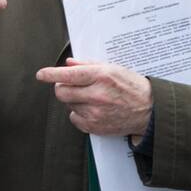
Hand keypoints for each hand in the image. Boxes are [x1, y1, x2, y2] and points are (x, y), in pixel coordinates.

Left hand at [36, 58, 152, 135]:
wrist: (149, 110)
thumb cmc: (131, 86)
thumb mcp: (113, 68)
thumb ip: (88, 65)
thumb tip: (68, 64)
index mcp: (101, 76)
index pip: (69, 75)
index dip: (51, 74)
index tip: (41, 74)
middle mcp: (97, 95)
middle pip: (62, 92)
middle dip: (62, 87)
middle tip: (71, 86)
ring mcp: (95, 113)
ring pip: (68, 105)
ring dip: (74, 100)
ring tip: (90, 98)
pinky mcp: (95, 127)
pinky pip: (74, 119)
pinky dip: (79, 113)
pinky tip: (92, 109)